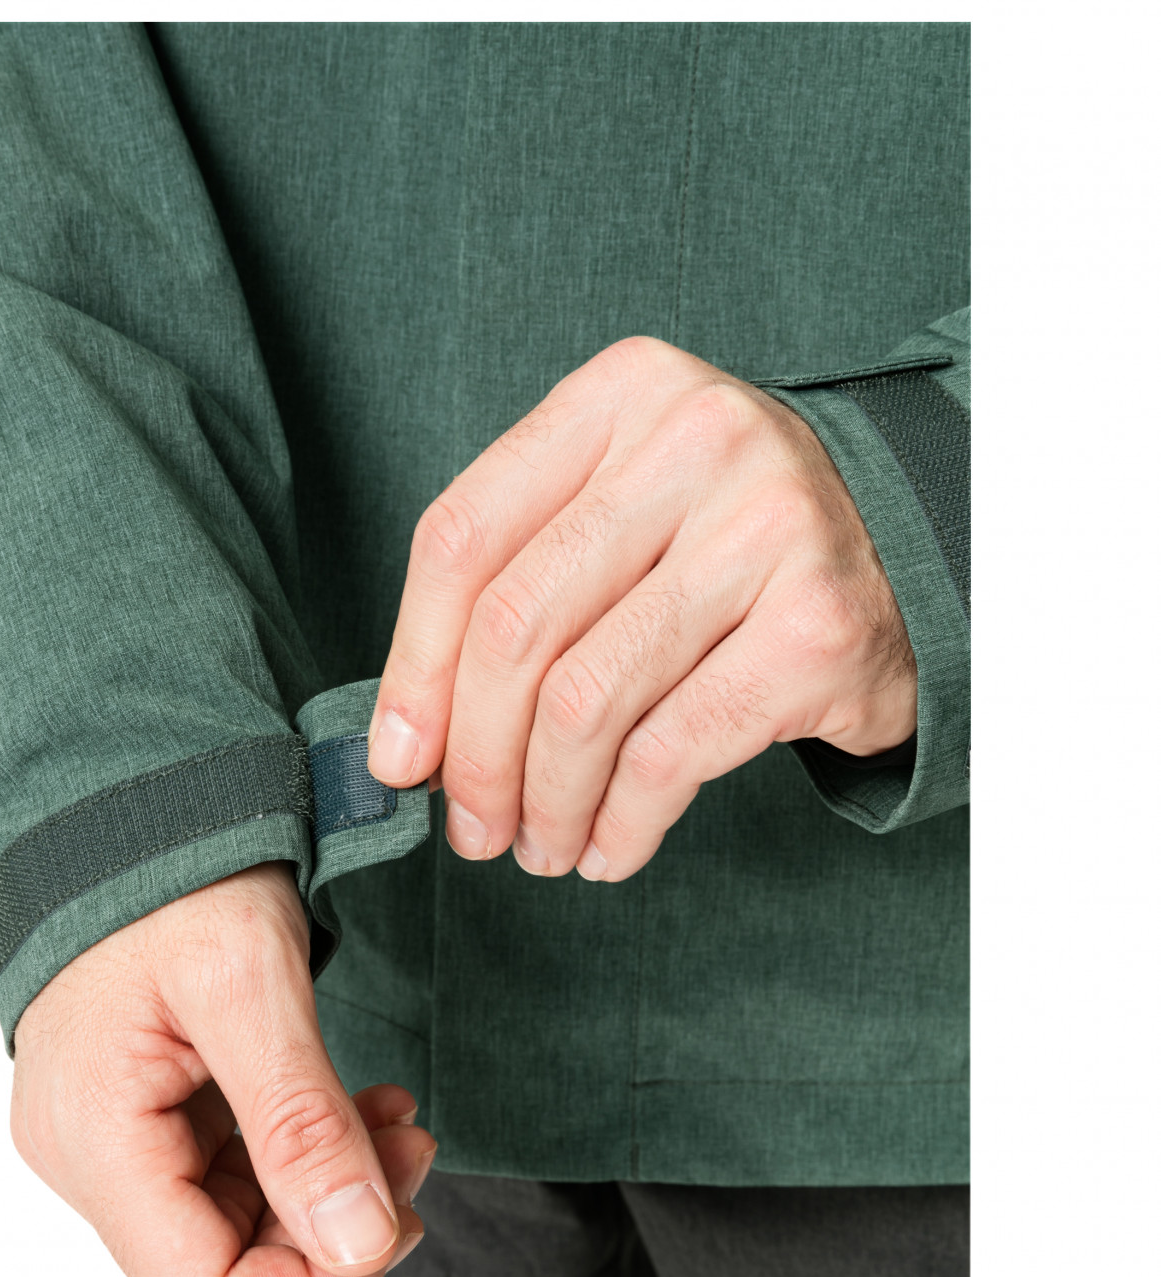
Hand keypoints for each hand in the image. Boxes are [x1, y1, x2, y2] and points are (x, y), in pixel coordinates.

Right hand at [10, 862, 434, 1276]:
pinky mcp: (139, 1111)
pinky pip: (225, 1172)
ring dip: (326, 1189)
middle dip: (334, 1229)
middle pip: (222, 1267)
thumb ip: (301, 1121)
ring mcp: (107, 1136)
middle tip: (413, 1152)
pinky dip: (299, 1154)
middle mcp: (84, 1156)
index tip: (396, 1221)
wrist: (132, 805)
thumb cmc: (175, 870)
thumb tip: (361, 1246)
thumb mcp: (250, 983)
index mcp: (94, 1135)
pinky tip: (355, 1108)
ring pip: (231, 1225)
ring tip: (396, 1121)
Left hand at [367, 336, 915, 880]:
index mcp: (617, 395)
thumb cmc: (726, 540)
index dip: (413, 665)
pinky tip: (608, 848)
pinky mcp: (815, 626)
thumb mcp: (621, 511)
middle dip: (475, 755)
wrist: (910, 546)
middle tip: (472, 827)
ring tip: (540, 847)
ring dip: (545, 802)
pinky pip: (671, 752)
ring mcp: (763, 530)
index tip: (399, 757)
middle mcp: (691, 443)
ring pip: (586, 699)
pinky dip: (622, 821)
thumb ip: (517, 583)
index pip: (461, 536)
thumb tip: (411, 739)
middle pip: (515, 625)